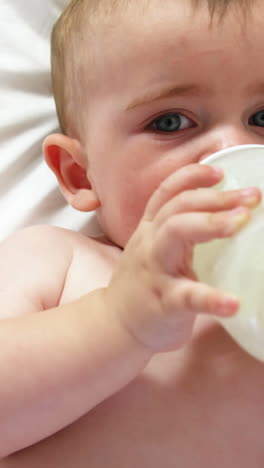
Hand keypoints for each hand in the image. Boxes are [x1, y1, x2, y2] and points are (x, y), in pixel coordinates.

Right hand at [105, 164, 260, 351]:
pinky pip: (187, 297)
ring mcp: (156, 271)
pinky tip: (233, 303)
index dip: (192, 176)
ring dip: (211, 223)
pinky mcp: (164, 302)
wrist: (115, 325)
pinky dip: (211, 298)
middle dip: (214, 197)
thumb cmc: (142, 284)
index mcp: (151, 230)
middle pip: (177, 207)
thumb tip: (218, 214)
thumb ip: (177, 230)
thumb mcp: (153, 249)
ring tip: (241, 222)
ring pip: (175, 234)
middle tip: (251, 197)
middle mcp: (151, 243)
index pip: (167, 193)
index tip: (220, 173)